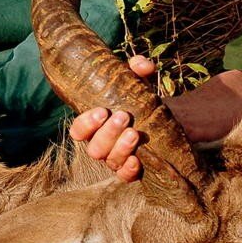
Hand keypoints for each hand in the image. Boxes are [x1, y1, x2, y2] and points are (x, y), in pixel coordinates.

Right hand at [69, 55, 157, 181]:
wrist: (163, 120)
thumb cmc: (140, 100)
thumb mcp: (138, 83)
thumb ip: (138, 69)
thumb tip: (143, 65)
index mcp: (95, 126)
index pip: (78, 131)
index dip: (85, 124)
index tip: (102, 111)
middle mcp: (101, 145)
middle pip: (93, 148)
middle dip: (108, 133)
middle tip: (123, 117)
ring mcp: (115, 159)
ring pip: (109, 161)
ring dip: (120, 148)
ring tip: (135, 133)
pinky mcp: (132, 169)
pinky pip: (124, 177)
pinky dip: (128, 170)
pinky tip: (137, 159)